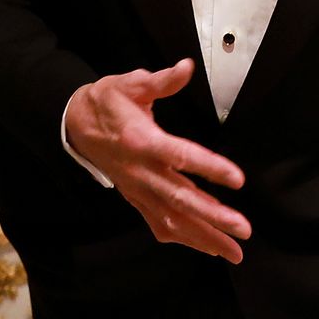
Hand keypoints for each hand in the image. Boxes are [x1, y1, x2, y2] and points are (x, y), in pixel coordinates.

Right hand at [63, 59, 251, 262]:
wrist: (75, 125)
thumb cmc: (107, 102)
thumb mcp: (130, 83)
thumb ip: (161, 80)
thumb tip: (186, 67)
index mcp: (141, 140)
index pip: (180, 156)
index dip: (209, 168)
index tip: (238, 180)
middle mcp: (140, 170)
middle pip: (179, 198)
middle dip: (213, 217)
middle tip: (243, 229)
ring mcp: (137, 189)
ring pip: (172, 219)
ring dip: (204, 237)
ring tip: (234, 252)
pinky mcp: (135, 198)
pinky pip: (159, 224)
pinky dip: (184, 239)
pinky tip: (208, 248)